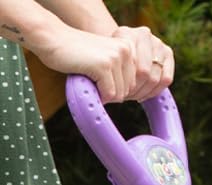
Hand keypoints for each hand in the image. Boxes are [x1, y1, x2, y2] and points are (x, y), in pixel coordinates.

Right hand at [33, 23, 172, 103]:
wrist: (51, 38)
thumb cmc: (77, 53)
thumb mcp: (107, 60)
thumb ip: (123, 72)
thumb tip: (139, 96)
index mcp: (130, 49)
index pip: (135, 85)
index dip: (118, 88)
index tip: (103, 80)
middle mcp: (126, 51)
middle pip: (129, 91)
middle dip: (111, 91)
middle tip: (94, 78)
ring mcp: (116, 57)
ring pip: (120, 95)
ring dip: (104, 93)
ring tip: (90, 75)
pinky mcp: (104, 66)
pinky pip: (109, 94)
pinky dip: (98, 94)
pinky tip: (87, 78)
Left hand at [111, 25, 173, 101]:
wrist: (121, 47)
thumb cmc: (112, 58)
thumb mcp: (107, 60)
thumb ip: (109, 71)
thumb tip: (114, 95)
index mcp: (126, 34)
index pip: (130, 68)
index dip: (126, 85)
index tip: (119, 93)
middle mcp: (144, 35)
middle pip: (145, 73)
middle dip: (136, 89)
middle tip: (127, 96)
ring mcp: (158, 43)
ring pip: (156, 78)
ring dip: (146, 91)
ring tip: (135, 96)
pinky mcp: (168, 52)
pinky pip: (166, 79)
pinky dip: (156, 90)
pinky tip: (146, 93)